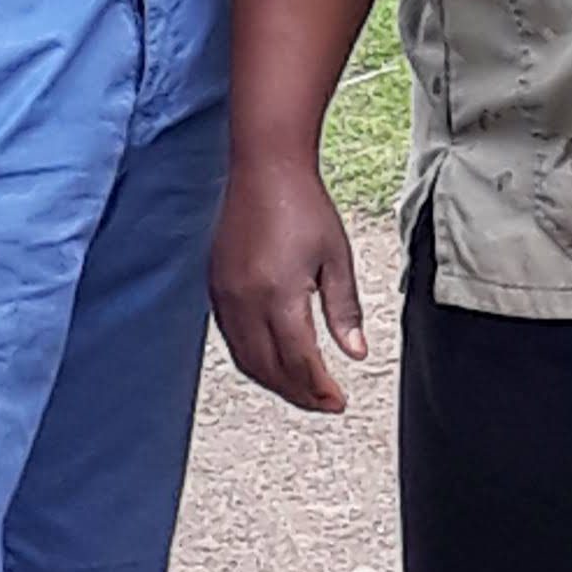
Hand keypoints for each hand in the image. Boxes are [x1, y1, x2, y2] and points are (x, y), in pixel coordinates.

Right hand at [210, 152, 367, 411]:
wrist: (264, 168)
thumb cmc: (304, 205)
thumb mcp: (337, 257)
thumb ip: (344, 310)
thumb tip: (356, 353)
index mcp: (279, 295)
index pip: (299, 361)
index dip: (320, 389)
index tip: (339, 401)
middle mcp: (245, 301)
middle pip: (269, 370)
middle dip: (298, 394)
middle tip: (325, 403)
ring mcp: (225, 296)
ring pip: (246, 360)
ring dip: (274, 382)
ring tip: (304, 390)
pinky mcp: (215, 287)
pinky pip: (231, 340)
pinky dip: (254, 361)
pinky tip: (274, 361)